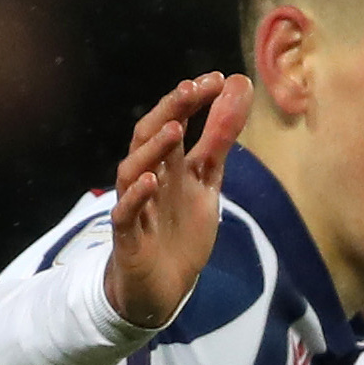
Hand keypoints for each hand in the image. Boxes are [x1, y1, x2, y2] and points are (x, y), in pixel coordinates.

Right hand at [105, 72, 251, 329]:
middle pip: (150, 137)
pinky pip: (125, 211)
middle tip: (191, 89)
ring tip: (175, 128)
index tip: (217, 79)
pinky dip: (136, 195)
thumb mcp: (207, 180)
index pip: (174, 122)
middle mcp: (148, 177)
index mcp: (168, 164)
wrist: (163, 285)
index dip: (192, 101)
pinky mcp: (128, 235)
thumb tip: (238, 86)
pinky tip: (149, 181)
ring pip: (132, 169)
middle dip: (169, 112)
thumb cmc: (180, 228)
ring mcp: (136, 204)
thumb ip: (219, 138)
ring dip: (152, 148)